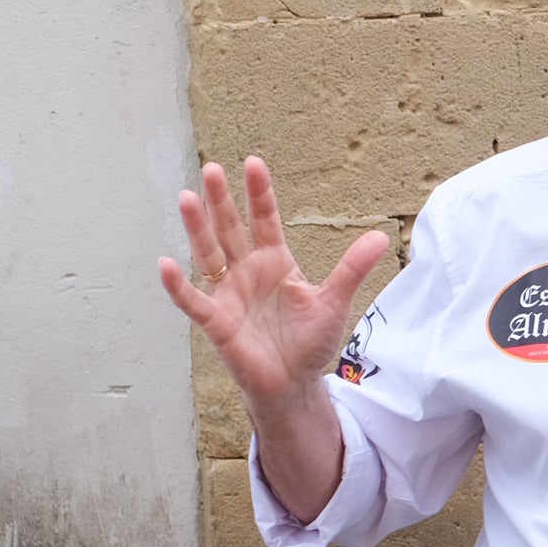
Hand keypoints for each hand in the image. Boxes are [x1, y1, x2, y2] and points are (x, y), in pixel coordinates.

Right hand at [159, 159, 391, 413]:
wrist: (293, 384)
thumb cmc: (310, 343)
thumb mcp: (334, 302)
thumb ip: (352, 269)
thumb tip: (382, 236)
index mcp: (276, 262)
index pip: (265, 220)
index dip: (259, 194)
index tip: (253, 163)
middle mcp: (247, 271)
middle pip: (231, 229)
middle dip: (221, 200)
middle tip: (212, 168)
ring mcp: (228, 294)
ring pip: (208, 254)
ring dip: (196, 228)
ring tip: (186, 198)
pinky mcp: (216, 322)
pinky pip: (193, 301)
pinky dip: (178, 285)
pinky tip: (165, 265)